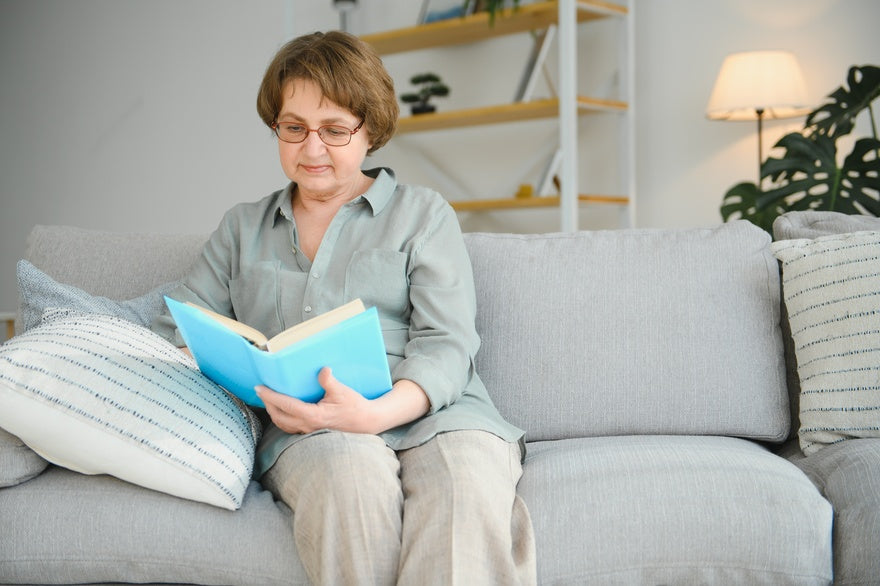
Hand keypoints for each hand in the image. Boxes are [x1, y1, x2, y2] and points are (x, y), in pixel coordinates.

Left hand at [256, 367, 375, 434]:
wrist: (365, 422)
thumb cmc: (354, 407)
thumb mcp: (342, 391)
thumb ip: (329, 381)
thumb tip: (323, 370)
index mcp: (313, 415)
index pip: (286, 405)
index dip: (270, 396)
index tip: (260, 388)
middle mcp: (308, 425)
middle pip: (279, 416)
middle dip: (268, 404)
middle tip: (261, 391)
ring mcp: (309, 431)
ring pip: (283, 424)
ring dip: (273, 412)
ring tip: (268, 401)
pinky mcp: (312, 432)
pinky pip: (291, 427)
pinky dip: (282, 419)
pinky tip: (282, 411)